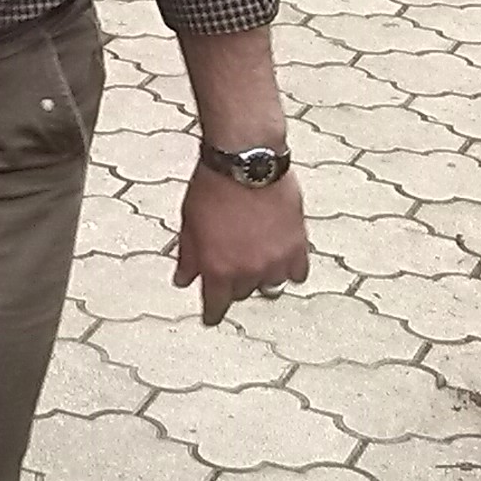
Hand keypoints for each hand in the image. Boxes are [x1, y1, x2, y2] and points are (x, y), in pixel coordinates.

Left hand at [175, 164, 310, 326]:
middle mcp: (247, 271)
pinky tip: (281, 259)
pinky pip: (296, 273)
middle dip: (233, 284)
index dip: (212, 313)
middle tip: (231, 266)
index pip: (215, 306)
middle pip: (242, 293)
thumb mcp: (189, 222)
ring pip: (270, 285)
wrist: (246, 162)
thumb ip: (188, 255)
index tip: (211, 317)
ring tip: (255, 256)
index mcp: (217, 268)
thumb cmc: (213, 186)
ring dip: (261, 276)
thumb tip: (182, 280)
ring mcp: (274, 261)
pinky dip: (289, 269)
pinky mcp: (297, 247)